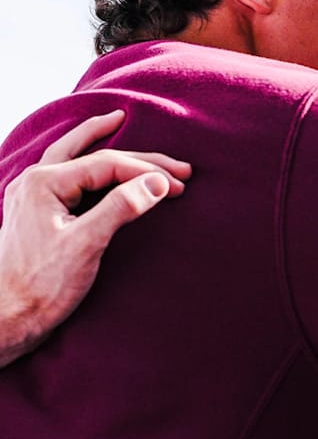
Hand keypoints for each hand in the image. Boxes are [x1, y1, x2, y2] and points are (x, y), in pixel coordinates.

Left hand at [0, 110, 190, 364]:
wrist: (9, 316)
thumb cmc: (43, 284)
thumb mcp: (87, 244)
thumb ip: (121, 208)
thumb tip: (157, 184)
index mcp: (43, 183)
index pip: (106, 164)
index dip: (146, 171)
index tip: (179, 184)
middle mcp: (34, 182)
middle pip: (91, 154)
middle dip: (137, 158)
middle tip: (177, 165)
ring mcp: (32, 196)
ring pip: (72, 156)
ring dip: (101, 143)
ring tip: (119, 122)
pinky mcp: (36, 212)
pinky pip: (66, 174)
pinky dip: (87, 163)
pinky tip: (96, 162)